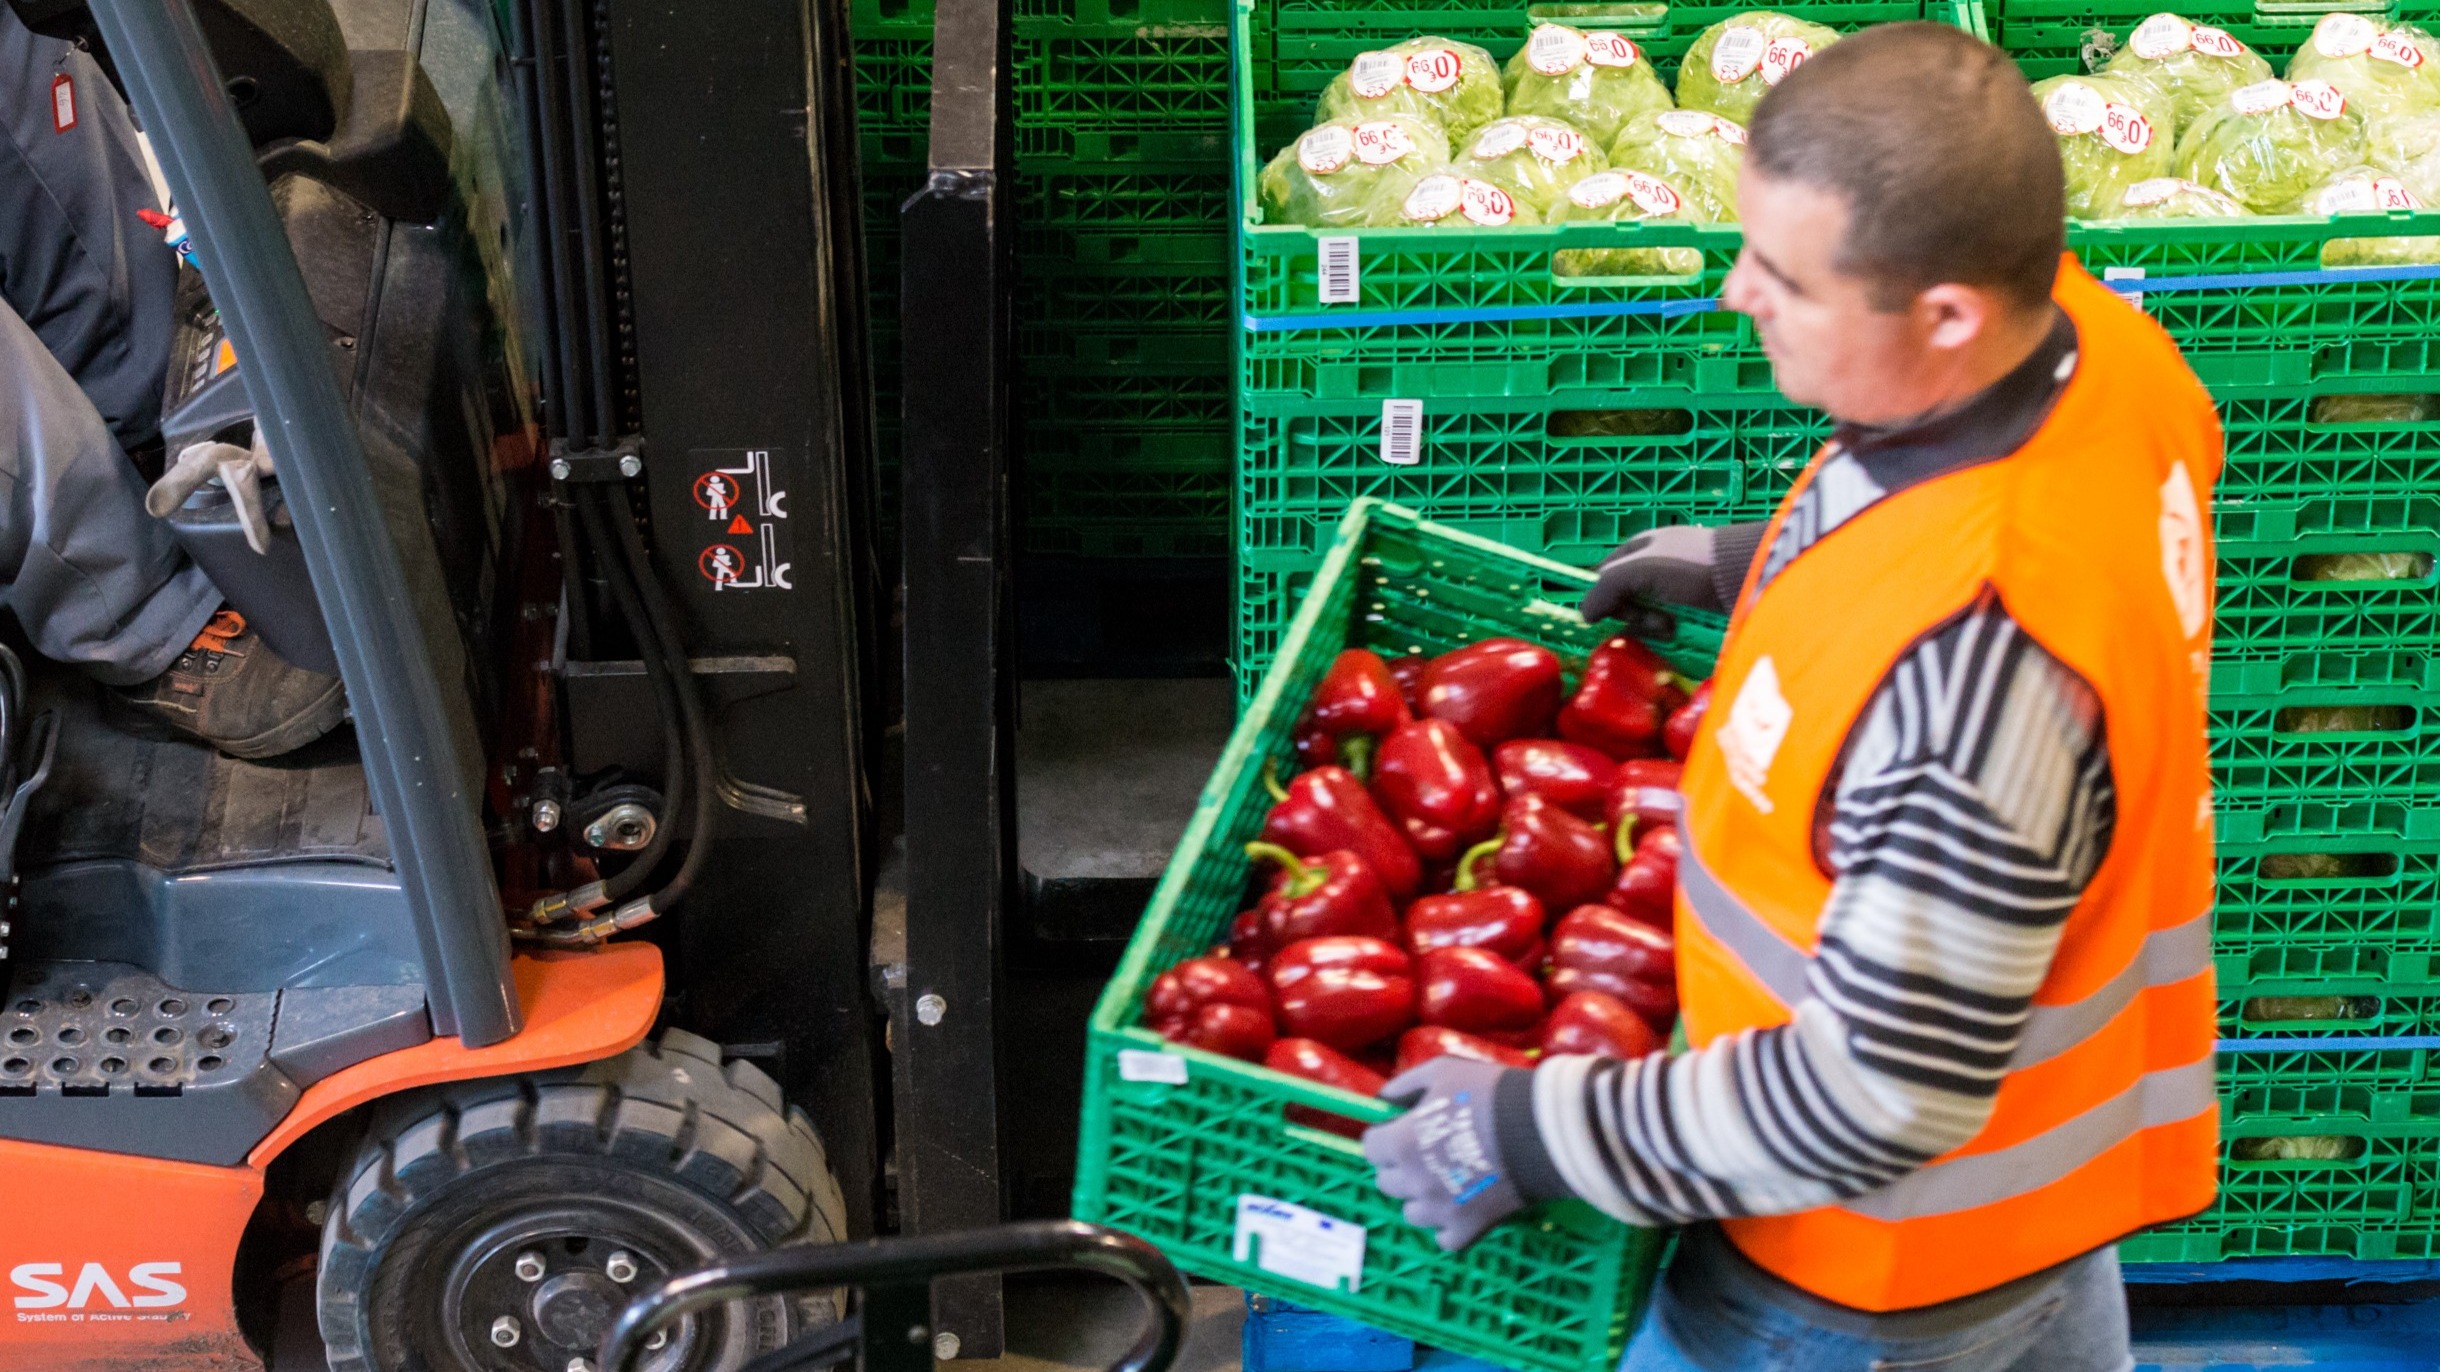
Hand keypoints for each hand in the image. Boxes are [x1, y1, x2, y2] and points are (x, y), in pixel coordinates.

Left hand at [1361, 1057, 1528, 1251]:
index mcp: (1401, 1144)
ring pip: (1411, 1213)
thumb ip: (1405, 1084)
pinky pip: (1444, 1239)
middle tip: (1425, 1152)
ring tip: (1444, 1181)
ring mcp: (1439, 1211)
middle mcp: (1413, 1182)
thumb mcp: (1442, 1071)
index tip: (1401, 1130)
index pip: (1370, 1149)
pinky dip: (1449, 1227)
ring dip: (1421, 1198)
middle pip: (1387, 1182)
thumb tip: (1384, 1097)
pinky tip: (1460, 1209)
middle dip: (1399, 1166)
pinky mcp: (1467, 1230)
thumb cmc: (1487, 1094)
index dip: (1384, 1137)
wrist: (1539, 1130)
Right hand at [1580, 524, 1719, 623]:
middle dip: (1633, 616)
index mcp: (1639, 547)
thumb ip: (1605, 588)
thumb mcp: (1640, 570)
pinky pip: (1672, 621)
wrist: (1747, 573)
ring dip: (1652, 626)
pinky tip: (1681, 633)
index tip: (1612, 615)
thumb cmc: (1690, 564)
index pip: (1604, 575)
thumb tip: (1584, 613)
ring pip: (1649, 613)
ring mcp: (1679, 585)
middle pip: (1627, 598)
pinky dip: (1672, 631)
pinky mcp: (1699, 604)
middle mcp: (1656, 563)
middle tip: (1652, 622)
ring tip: (1671, 629)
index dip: (1604, 597)